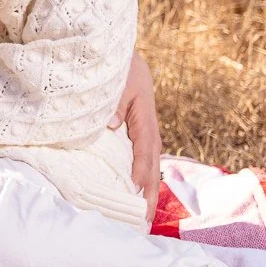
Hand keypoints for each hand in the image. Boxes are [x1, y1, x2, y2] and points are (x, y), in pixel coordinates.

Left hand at [110, 53, 161, 225]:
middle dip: (151, 190)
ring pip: (148, 161)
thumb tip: (113, 125)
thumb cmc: (116, 62)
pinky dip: (139, 175)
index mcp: (144, 112)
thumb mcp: (118, 77)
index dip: (142, 167)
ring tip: (143, 215)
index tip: (138, 188)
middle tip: (146, 218)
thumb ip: (116, 100)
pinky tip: (134, 193)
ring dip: (147, 187)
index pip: (145, 144)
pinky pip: (139, 156)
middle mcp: (146, 123)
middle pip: (152, 160)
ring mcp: (141, 127)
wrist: (115, 48)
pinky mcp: (133, 129)